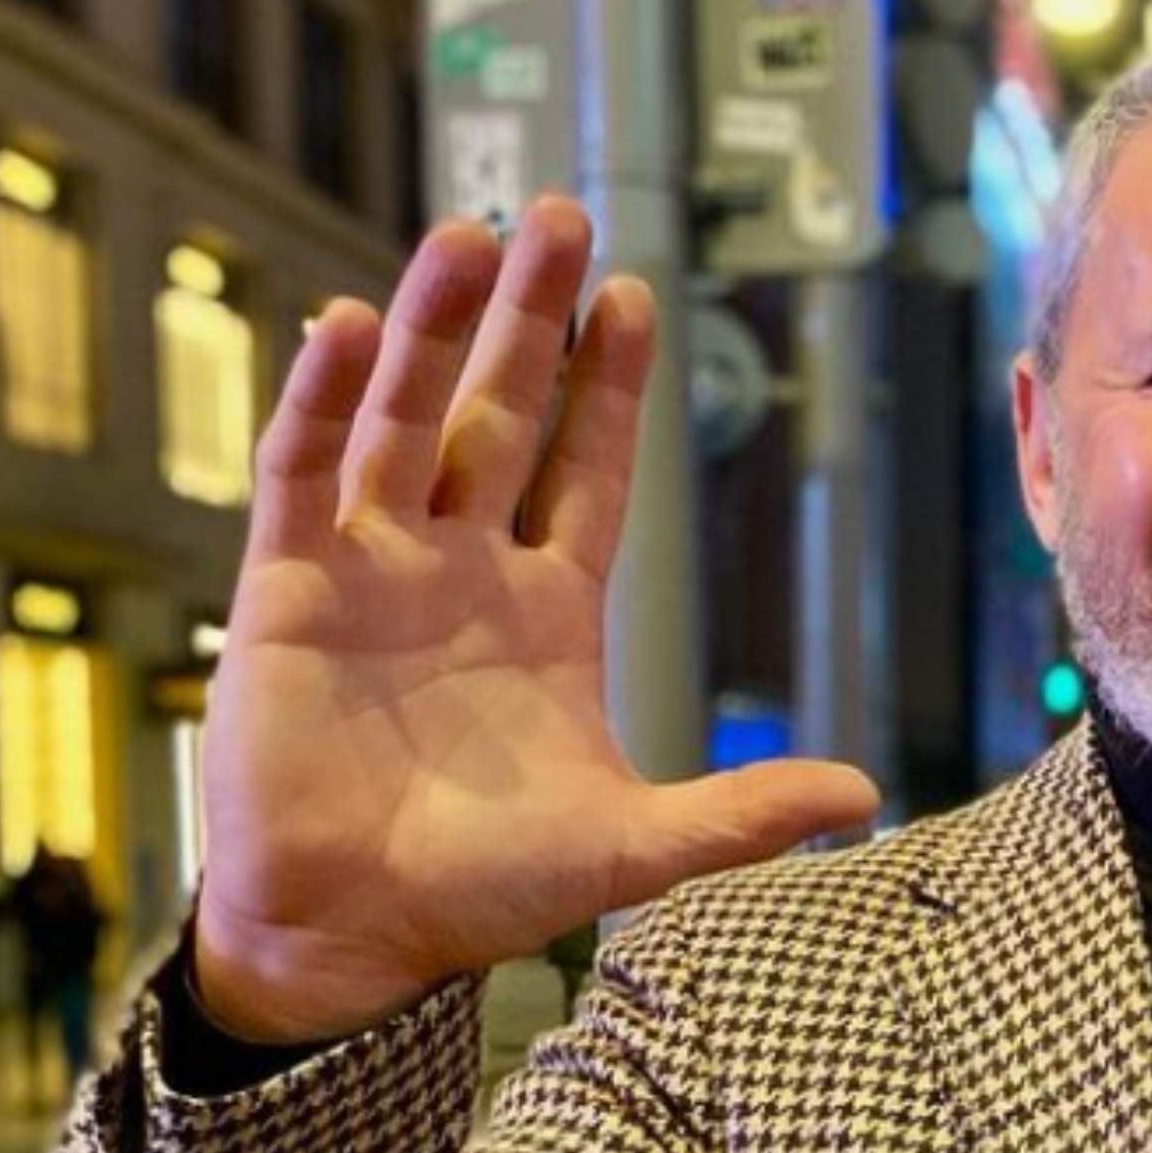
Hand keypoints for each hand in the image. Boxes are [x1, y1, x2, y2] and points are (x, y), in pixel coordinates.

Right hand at [192, 197, 877, 1042]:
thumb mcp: (629, 847)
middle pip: (499, 414)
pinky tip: (342, 325)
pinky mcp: (285, 592)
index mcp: (547, 609)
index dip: (609, 385)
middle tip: (560, 215)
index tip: (637, 295)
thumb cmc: (484, 890)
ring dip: (427, 328)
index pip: (586, 468)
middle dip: (529, 320)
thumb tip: (866, 798)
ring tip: (468, 233)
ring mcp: (370, 570)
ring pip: (402, 420)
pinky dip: (319, 403)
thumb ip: (738, 814)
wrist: (354, 936)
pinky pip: (300, 476)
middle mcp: (460, 569)